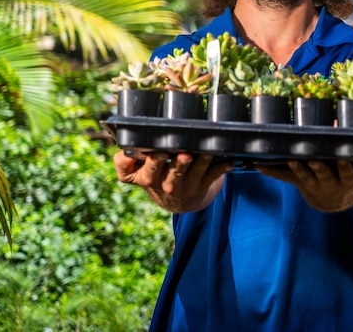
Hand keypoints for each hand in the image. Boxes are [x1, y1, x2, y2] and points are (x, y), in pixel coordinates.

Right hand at [113, 150, 232, 212]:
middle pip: (173, 172)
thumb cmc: (154, 177)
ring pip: (195, 172)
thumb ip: (123, 163)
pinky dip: (222, 167)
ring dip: (203, 161)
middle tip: (184, 154)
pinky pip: (213, 176)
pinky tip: (228, 161)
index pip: (147, 169)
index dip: (153, 161)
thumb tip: (123, 151)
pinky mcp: (201, 186)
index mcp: (147, 177)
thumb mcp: (133, 175)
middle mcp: (166, 183)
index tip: (159, 151)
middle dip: (179, 163)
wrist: (175, 202)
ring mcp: (185, 186)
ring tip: (208, 151)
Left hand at [254, 147, 352, 211]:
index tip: (342, 155)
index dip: (345, 164)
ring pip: (304, 175)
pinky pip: (284, 177)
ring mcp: (312, 184)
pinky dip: (271, 171)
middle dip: (317, 165)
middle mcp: (330, 183)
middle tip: (312, 156)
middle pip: (323, 174)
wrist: (335, 203)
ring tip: (289, 158)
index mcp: (349, 181)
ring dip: (296, 167)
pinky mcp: (298, 182)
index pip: (347, 173)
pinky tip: (258, 164)